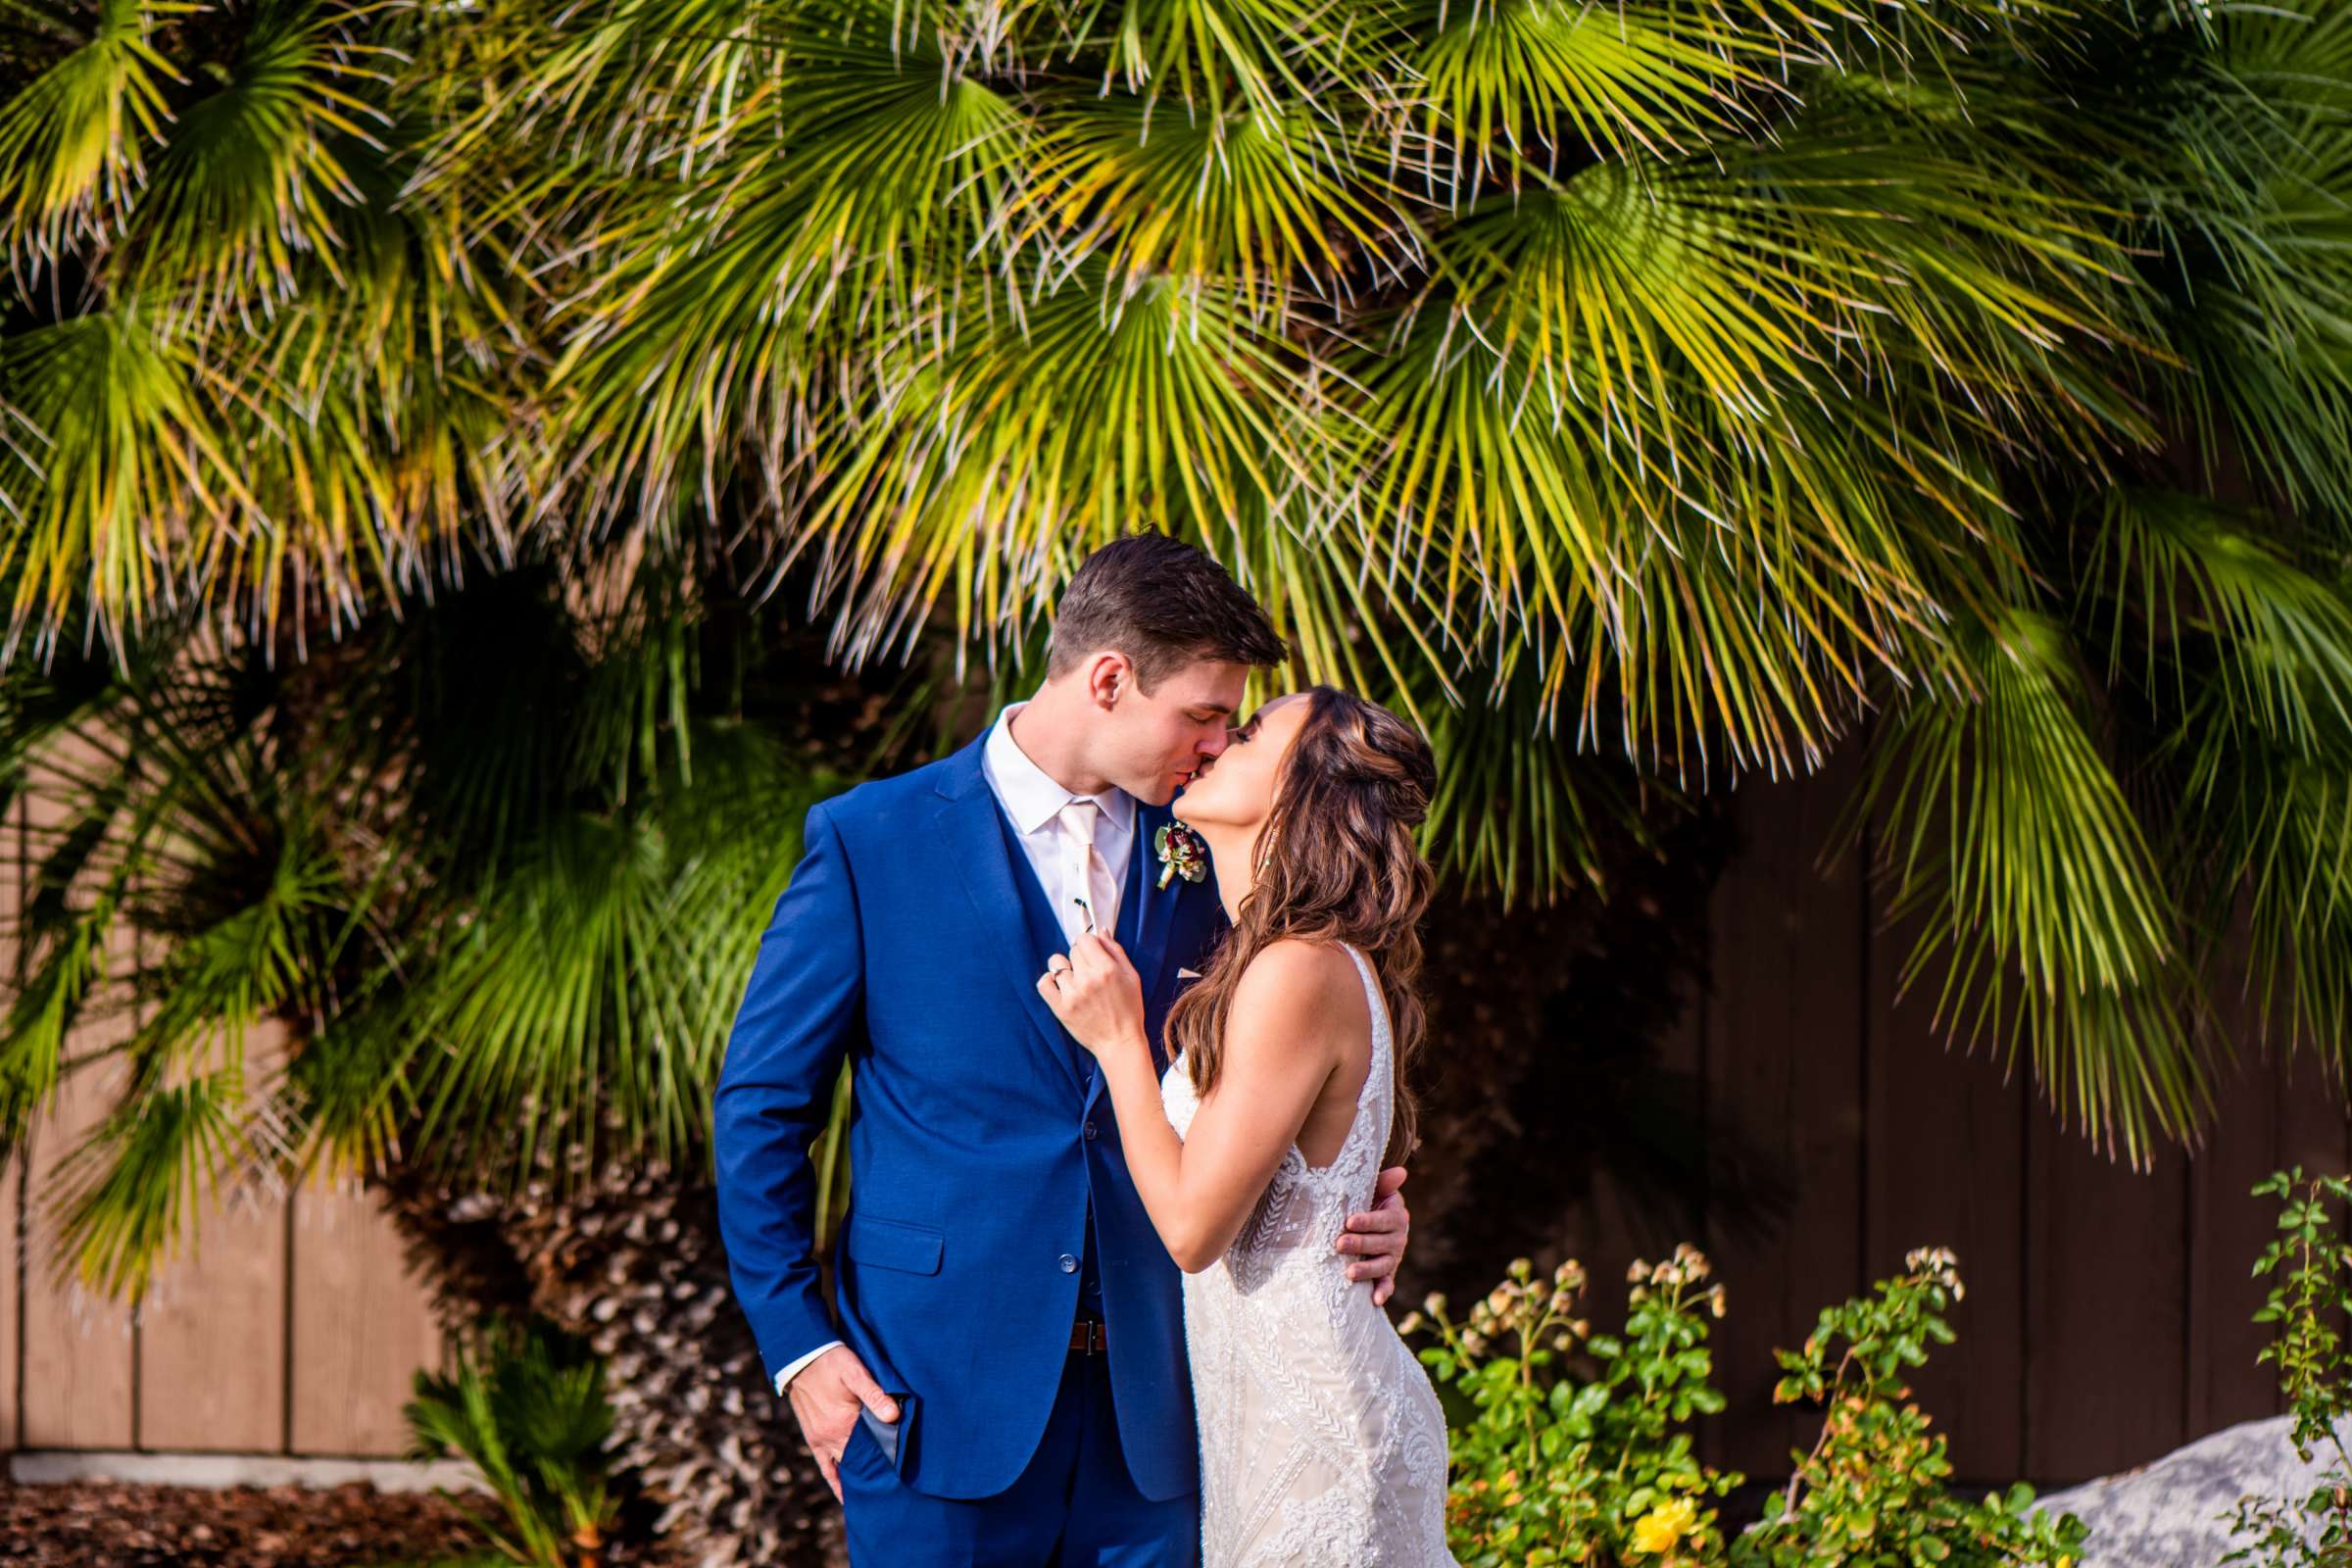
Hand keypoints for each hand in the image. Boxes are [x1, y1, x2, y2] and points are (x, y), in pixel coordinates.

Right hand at [785, 1344, 898, 1502]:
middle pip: (860, 1462)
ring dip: (859, 1477)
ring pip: (844, 1467)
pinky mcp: (813, 1439)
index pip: (872, 1450)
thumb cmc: (831, 1361)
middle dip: (878, 1471)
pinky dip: (836, 1482)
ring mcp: (820, 1440)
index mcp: (843, 1423)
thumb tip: (893, 1417)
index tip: (906, 1471)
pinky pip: (825, 1467)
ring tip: (878, 1492)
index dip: (889, 1460)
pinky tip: (846, 1495)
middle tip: (898, 1484)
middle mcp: (830, 1437)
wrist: (800, 1356)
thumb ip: (874, 1394)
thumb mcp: (855, 1372)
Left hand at [1036, 931, 1147, 1058]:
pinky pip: (1043, 983)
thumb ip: (1115, 950)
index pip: (1084, 939)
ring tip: (1075, 980)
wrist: (1119, 1042)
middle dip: (1080, 957)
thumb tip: (1100, 931)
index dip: (1089, 944)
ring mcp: (1071, 994)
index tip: (1093, 954)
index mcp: (1106, 969)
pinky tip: (1061, 986)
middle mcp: (1087, 979)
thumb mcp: (1131, 976)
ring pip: (1056, 963)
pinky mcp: (1060, 1008)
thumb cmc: (1129, 1009)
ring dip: (1065, 968)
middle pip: (1072, 950)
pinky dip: (1049, 981)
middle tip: (1089, 972)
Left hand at [1337, 1164, 1410, 1306]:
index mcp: (1397, 1217)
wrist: (1372, 1222)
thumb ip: (1384, 1181)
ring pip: (1383, 1265)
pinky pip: (1387, 1284)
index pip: (1384, 1220)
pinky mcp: (1387, 1273)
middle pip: (1380, 1243)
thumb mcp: (1376, 1190)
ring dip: (1367, 1270)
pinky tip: (1375, 1300)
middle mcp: (1398, 1238)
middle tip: (1340, 1244)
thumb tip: (1401, 1172)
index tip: (1350, 1220)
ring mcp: (1393, 1258)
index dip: (1368, 1221)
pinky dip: (1383, 1292)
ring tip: (1349, 1273)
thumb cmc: (1369, 1202)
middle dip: (1360, 1244)